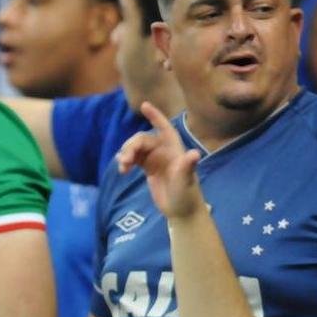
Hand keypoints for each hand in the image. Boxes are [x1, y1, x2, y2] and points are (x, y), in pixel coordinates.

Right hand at [116, 102, 203, 219]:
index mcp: (174, 150)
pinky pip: (134, 159)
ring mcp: (155, 159)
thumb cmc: (186, 195)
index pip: (164, 128)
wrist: (181, 210)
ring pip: (136, 148)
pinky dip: (126, 161)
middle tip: (124, 160)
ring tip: (122, 167)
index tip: (144, 105)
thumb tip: (194, 154)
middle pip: (143, 139)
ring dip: (126, 154)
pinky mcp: (148, 168)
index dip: (155, 116)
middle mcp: (164, 151)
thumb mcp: (185, 181)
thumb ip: (187, 167)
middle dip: (131, 146)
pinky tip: (122, 170)